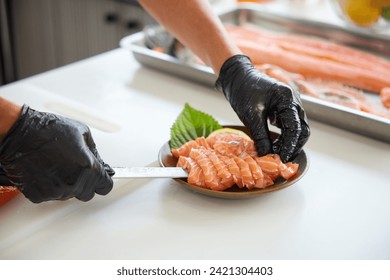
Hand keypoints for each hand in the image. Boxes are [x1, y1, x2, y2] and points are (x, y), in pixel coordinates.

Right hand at [0, 105, 114, 202]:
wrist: (19, 133)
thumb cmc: (48, 130)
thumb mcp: (82, 133)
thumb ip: (95, 153)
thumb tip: (103, 165)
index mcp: (88, 167)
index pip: (105, 186)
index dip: (102, 181)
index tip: (100, 178)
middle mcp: (73, 182)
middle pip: (87, 193)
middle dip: (84, 182)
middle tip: (73, 166)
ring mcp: (56, 191)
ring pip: (69, 195)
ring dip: (66, 184)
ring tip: (56, 164)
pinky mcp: (39, 196)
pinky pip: (51, 196)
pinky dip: (49, 186)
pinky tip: (45, 170)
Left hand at [216, 55, 309, 161]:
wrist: (236, 77)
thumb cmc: (243, 91)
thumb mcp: (251, 115)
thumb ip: (261, 136)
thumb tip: (267, 155)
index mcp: (287, 99)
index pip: (295, 128)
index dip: (290, 146)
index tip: (283, 159)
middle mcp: (293, 101)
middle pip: (302, 129)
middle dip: (293, 146)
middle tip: (281, 160)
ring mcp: (289, 105)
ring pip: (296, 129)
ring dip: (288, 142)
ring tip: (275, 154)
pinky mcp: (282, 109)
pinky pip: (288, 126)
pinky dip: (283, 137)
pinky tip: (272, 145)